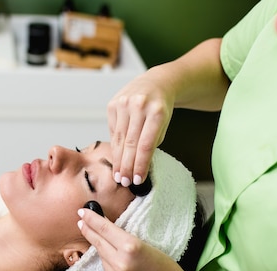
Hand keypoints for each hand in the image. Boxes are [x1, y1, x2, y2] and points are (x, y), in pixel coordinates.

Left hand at [78, 207, 190, 270]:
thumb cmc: (166, 269)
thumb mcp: (147, 247)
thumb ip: (125, 240)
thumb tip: (106, 232)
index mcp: (131, 247)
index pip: (105, 229)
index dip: (92, 219)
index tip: (82, 212)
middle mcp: (120, 263)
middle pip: (98, 243)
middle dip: (88, 231)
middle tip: (81, 221)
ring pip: (103, 260)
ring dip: (107, 254)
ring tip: (123, 257)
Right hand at [107, 68, 174, 186]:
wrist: (155, 83)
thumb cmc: (160, 108)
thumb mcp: (163, 124)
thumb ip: (151, 143)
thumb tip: (138, 167)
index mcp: (157, 112)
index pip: (146, 145)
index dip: (140, 164)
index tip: (138, 180)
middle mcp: (139, 106)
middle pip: (130, 144)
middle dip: (127, 166)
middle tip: (125, 182)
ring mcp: (124, 103)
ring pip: (119, 139)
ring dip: (118, 160)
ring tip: (119, 175)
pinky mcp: (113, 104)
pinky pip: (113, 131)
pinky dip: (115, 146)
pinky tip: (117, 158)